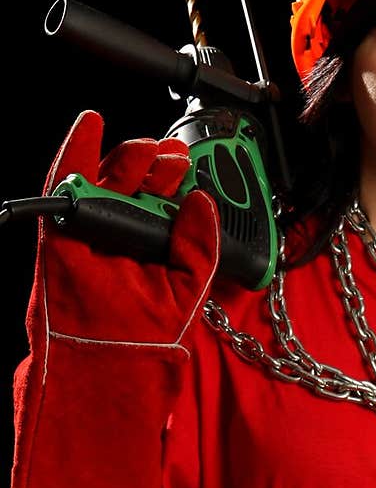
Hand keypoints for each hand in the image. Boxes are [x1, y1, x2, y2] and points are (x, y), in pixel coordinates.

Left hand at [10, 111, 219, 487]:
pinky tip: (158, 230)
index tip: (100, 120)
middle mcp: (65, 263)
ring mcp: (73, 280)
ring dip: (136, 202)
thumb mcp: (175, 306)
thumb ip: (192, 250)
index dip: (87, 147)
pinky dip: (131, 234)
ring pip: (103, 222)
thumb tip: (201, 208)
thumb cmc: (124, 374)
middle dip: (133, 172)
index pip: (74, 181)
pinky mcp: (86, 297)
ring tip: (171, 191)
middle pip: (96, 197)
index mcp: (73, 254)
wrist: (103, 425)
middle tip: (169, 161)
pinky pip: (107, 250)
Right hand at [36, 109, 217, 343]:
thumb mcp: (187, 288)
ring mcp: (91, 232)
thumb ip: (199, 247)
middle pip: (136, 187)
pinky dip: (74, 153)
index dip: (175, 183)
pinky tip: (88, 126)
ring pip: (106, 182)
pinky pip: (64, 186)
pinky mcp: (62, 232)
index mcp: (150, 249)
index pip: (162, 205)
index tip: (188, 169)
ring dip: (127, 160)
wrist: (109, 361)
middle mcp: (121, 237)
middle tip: (174, 159)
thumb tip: (201, 203)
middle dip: (156, 168)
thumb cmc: (145, 334)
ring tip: (147, 150)